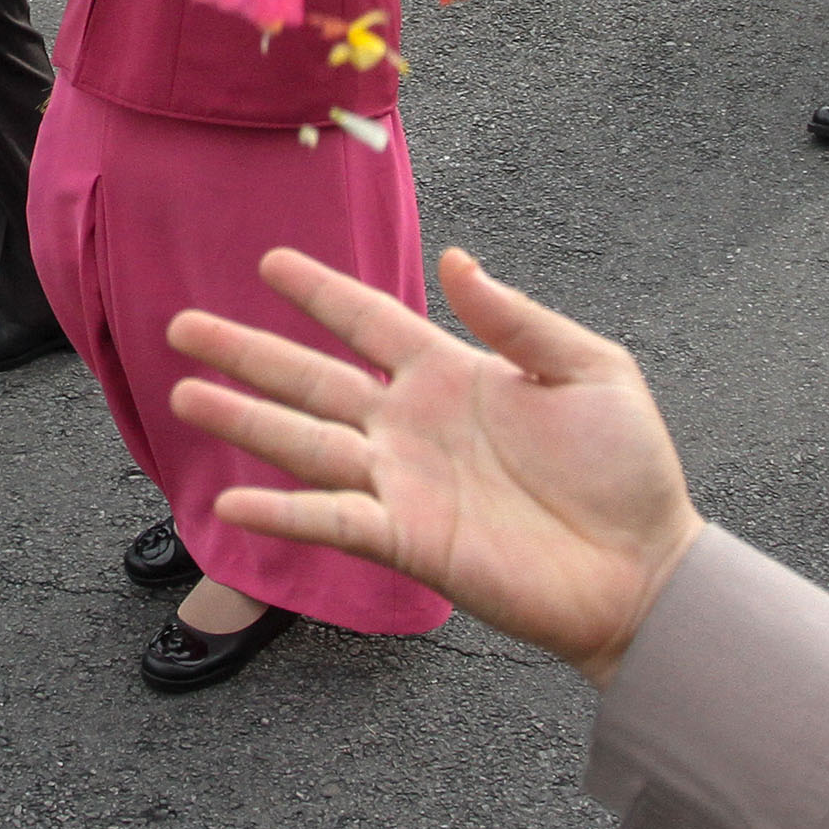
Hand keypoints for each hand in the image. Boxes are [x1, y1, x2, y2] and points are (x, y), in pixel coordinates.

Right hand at [164, 247, 703, 684]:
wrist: (645, 569)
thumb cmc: (629, 471)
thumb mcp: (590, 370)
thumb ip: (519, 319)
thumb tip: (457, 260)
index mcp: (452, 374)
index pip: (370, 320)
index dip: (320, 292)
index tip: (269, 262)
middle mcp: (412, 425)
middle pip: (312, 379)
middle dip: (248, 353)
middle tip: (184, 325)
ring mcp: (403, 483)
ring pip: (305, 443)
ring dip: (244, 421)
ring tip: (185, 395)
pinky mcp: (407, 541)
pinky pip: (333, 520)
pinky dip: (283, 512)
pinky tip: (235, 501)